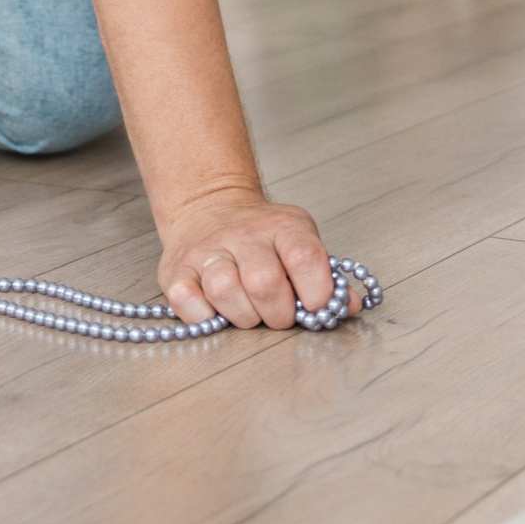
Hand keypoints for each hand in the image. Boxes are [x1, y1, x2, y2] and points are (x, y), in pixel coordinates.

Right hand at [159, 189, 337, 329]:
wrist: (210, 207)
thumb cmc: (263, 239)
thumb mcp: (300, 242)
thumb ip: (325, 276)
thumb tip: (348, 305)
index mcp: (283, 227)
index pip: (305, 258)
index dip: (316, 293)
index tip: (315, 307)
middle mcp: (243, 234)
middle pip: (264, 282)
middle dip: (278, 314)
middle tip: (279, 315)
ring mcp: (208, 250)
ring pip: (224, 289)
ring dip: (243, 315)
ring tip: (249, 311)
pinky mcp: (177, 268)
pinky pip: (186, 300)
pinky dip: (204, 316)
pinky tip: (217, 310)